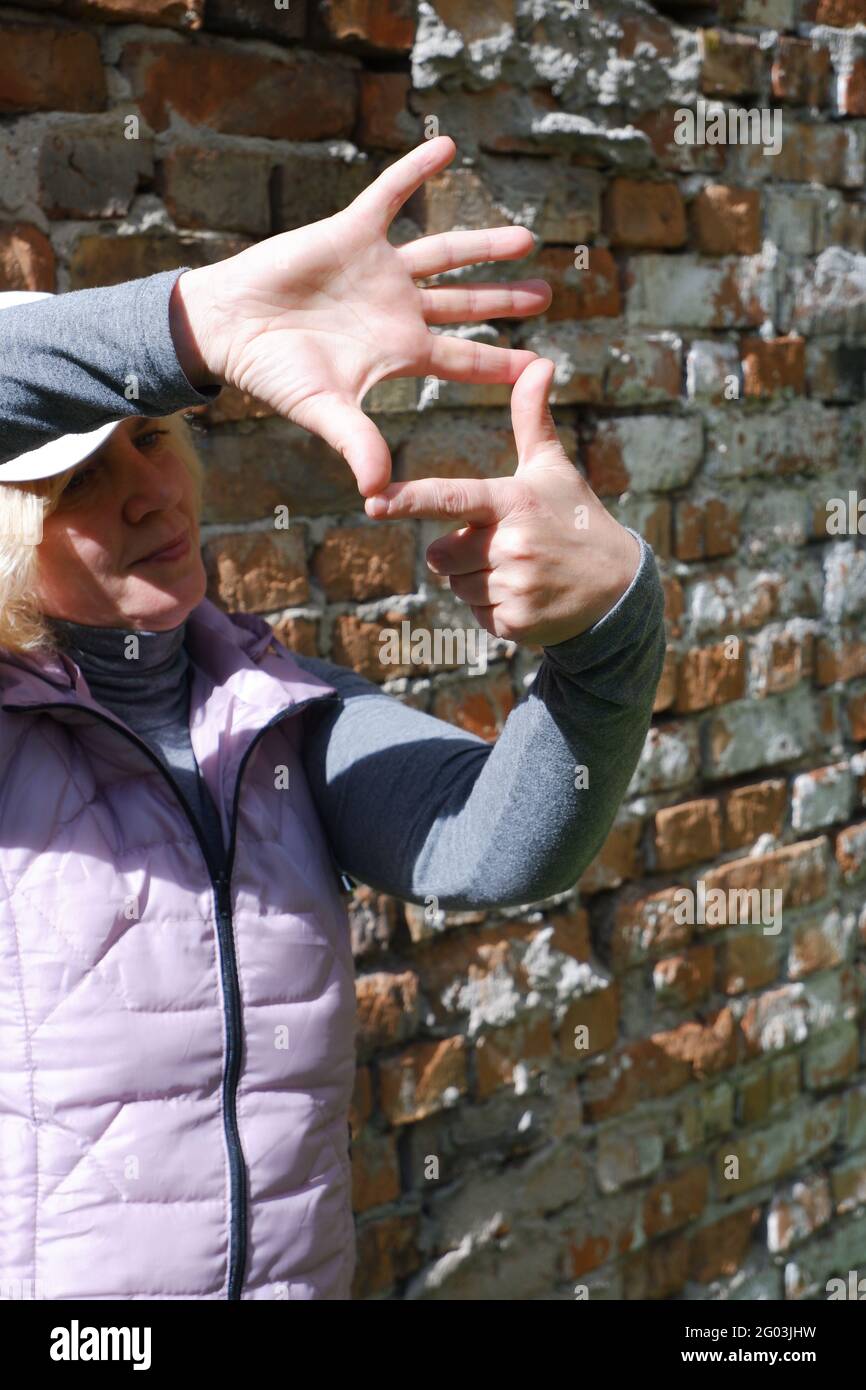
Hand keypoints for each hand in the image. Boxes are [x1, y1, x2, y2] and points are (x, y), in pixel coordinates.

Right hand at [172, 136, 549, 496]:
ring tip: (526, 237)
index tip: (541, 367)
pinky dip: (415, 171)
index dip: (501, 363)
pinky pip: (390, 194)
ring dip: (483, 244)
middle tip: (548, 294)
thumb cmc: (273, 373)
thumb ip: (357, 443)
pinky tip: (447, 148)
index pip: (464, 359)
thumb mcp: (323, 411)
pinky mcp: (351, 232)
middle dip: (506, 299)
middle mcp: (397, 309)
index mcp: (399, 352)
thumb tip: (379, 493)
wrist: (228, 328)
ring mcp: (377, 270)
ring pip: (443, 252)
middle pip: (465, 304)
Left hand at [362, 358, 640, 645]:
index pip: (451, 499)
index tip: (372, 502)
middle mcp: (511, 544)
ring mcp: (514, 586)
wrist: (618, 586)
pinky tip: (525, 595)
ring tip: (518, 570)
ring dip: (476, 582)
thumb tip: (539, 363)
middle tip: (502, 547)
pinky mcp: (516, 622)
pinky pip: (477, 615)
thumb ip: (531, 419)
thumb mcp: (552, 469)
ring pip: (457, 587)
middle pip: (440, 555)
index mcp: (512, 502)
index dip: (408, 500)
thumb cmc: (575, 518)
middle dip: (459, 553)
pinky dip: (493, 610)